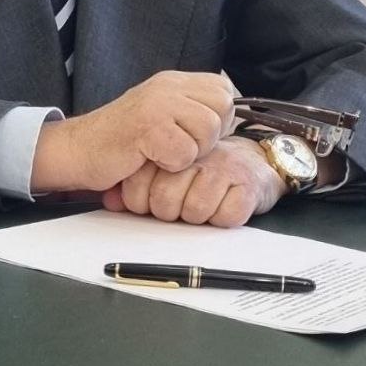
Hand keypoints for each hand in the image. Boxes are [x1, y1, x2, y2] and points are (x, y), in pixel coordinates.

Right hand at [31, 71, 234, 192]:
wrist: (77, 150)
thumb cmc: (121, 142)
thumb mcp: (162, 115)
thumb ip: (193, 111)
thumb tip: (232, 117)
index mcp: (174, 81)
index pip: (224, 91)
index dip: (218, 119)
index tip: (192, 134)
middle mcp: (168, 85)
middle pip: (222, 108)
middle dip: (207, 138)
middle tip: (176, 146)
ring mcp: (157, 102)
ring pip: (207, 130)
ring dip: (189, 153)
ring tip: (161, 153)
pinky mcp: (147, 126)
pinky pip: (184, 152)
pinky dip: (171, 165)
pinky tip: (149, 159)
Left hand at [100, 137, 287, 227]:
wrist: (256, 161)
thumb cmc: (206, 170)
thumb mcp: (168, 171)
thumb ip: (136, 184)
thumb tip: (110, 202)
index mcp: (172, 148)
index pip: (140, 182)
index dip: (141, 203)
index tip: (150, 204)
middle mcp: (197, 156)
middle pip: (165, 199)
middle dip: (169, 212)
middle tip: (180, 207)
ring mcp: (224, 168)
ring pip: (195, 210)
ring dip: (198, 217)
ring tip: (203, 204)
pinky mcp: (248, 185)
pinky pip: (226, 215)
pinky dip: (224, 217)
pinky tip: (225, 205)